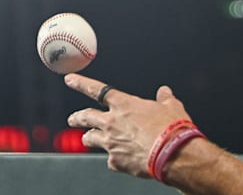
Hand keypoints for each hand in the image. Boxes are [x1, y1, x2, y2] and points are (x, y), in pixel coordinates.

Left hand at [65, 73, 192, 177]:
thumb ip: (164, 99)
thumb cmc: (172, 128)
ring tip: (87, 138)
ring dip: (89, 137)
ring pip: (90, 138)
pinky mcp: (116, 161)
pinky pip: (110, 159)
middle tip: (72, 119)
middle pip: (86, 117)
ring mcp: (111, 143)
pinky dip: (114, 158)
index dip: (81, 83)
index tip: (70, 80)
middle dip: (77, 117)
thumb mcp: (171, 107)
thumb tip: (165, 92)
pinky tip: (119, 160)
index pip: (96, 90)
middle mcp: (112, 122)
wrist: (172, 154)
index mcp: (124, 104)